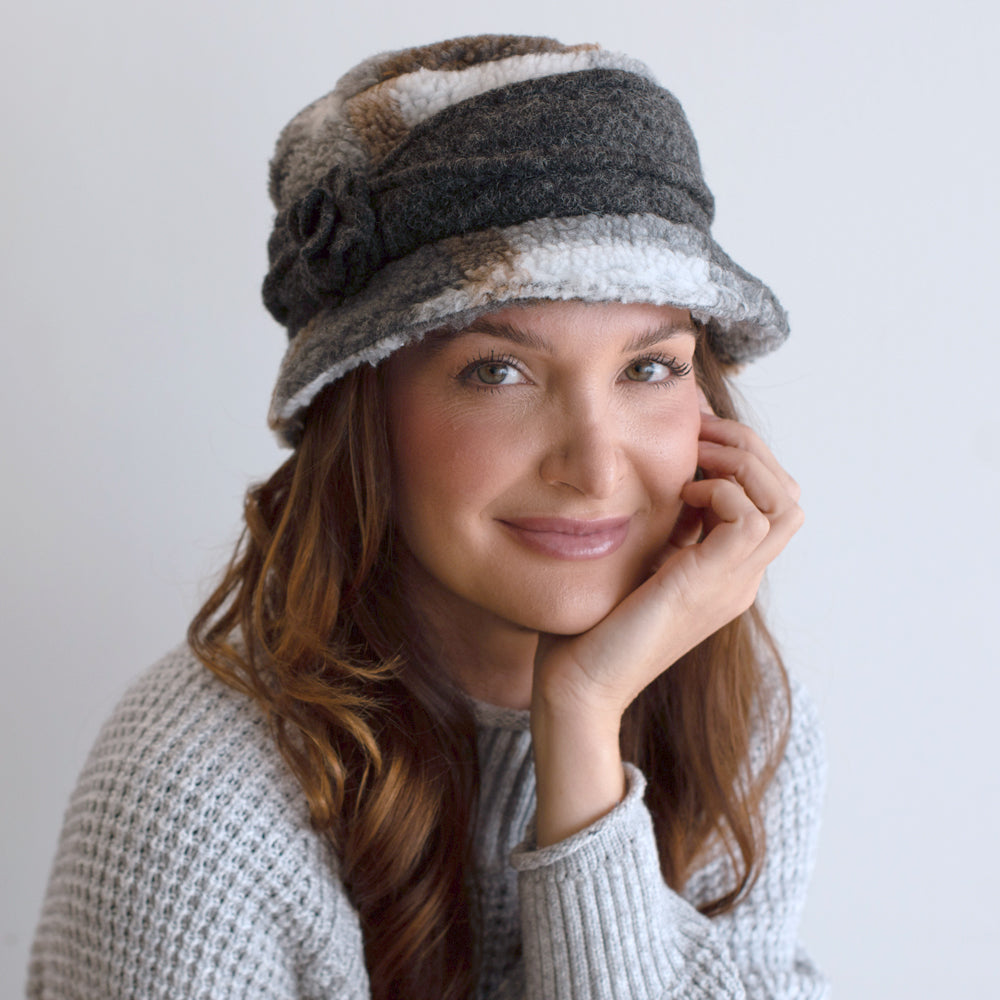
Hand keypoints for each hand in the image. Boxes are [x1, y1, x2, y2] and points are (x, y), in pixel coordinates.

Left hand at [530, 399, 802, 844]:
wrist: (579, 682)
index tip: (696, 434)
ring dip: (741, 463)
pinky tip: (681, 495)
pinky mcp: (708, 586)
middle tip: (700, 432)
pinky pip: (749, 518)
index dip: (742, 456)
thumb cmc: (594, 621)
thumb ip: (663, 526)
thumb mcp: (639, 559)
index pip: (770, 499)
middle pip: (788, 494)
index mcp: (726, 572)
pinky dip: (720, 490)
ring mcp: (730, 584)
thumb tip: (665, 476)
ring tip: (694, 457)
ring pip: (785, 503)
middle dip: (748, 448)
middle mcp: (740, 577)